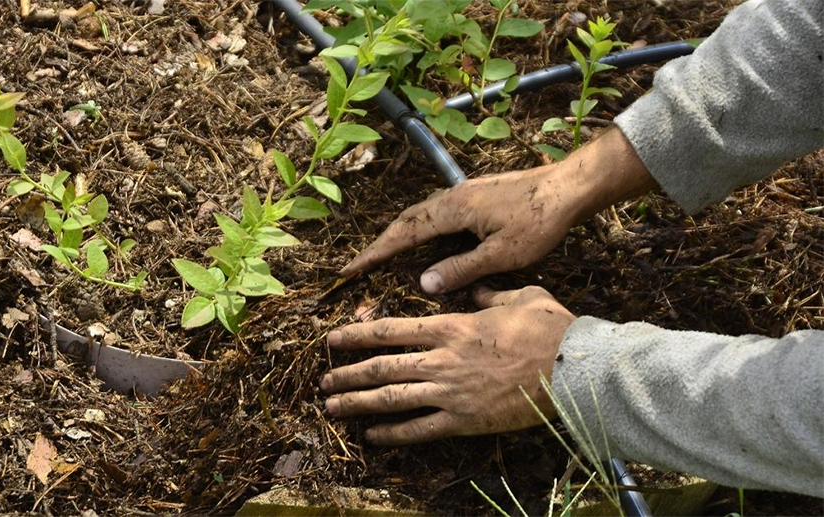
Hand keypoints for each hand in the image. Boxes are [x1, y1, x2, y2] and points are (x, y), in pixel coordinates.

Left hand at [320, 286, 575, 444]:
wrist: (572, 368)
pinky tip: (371, 436)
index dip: (355, 336)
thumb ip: (488, 293)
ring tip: (331, 407)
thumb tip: (476, 289)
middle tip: (322, 381)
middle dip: (346, 374)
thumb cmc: (549, 328)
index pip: (390, 331)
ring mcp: (450, 392)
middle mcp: (442, 360)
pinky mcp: (464, 420)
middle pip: (381, 368)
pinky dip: (392, 434)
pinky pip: (419, 429)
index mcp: (450, 327)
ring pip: (391, 399)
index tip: (332, 339)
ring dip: (356, 403)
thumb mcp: (518, 295)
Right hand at [340, 128, 655, 292]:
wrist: (569, 187)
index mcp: (453, 210)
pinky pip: (436, 211)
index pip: (404, 234)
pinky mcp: (477, 194)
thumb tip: (423, 283)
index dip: (375, 252)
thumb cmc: (539, 222)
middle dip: (381, 242)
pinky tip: (427, 238)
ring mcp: (464, 192)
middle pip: (406, 219)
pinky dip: (420, 226)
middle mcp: (452, 197)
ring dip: (400, 232)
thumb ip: (461, 269)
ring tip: (384, 253)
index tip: (351, 268)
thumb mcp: (501, 254)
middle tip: (360, 263)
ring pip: (421, 213)